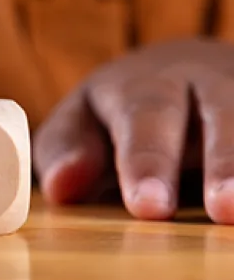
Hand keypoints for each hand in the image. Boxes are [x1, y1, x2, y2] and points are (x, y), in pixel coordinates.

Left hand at [34, 38, 233, 222]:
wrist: (179, 71)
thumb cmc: (118, 111)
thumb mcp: (80, 122)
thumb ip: (66, 151)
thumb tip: (62, 187)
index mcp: (144, 82)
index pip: (145, 116)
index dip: (147, 161)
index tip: (148, 207)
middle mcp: (205, 79)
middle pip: (221, 113)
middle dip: (225, 161)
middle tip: (225, 208)